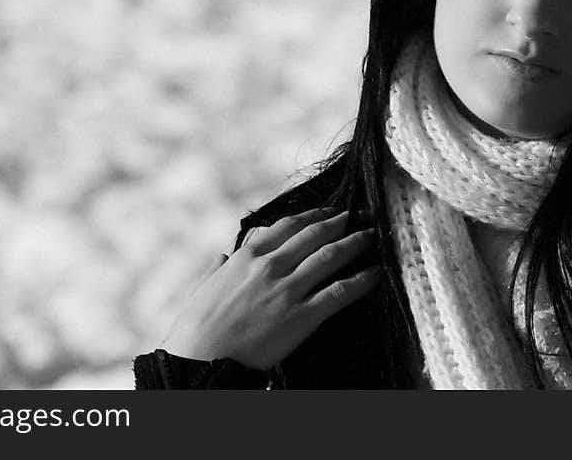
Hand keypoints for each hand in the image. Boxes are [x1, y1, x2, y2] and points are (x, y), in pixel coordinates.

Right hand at [160, 208, 381, 370]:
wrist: (201, 359)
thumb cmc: (196, 328)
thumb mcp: (203, 286)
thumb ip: (217, 268)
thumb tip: (221, 257)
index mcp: (247, 255)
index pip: (287, 225)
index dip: (313, 215)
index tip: (329, 212)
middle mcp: (270, 265)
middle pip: (314, 234)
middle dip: (340, 222)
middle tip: (358, 215)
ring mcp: (288, 289)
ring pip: (331, 256)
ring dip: (355, 242)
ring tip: (372, 235)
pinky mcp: (302, 316)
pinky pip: (339, 292)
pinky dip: (362, 280)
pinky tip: (376, 272)